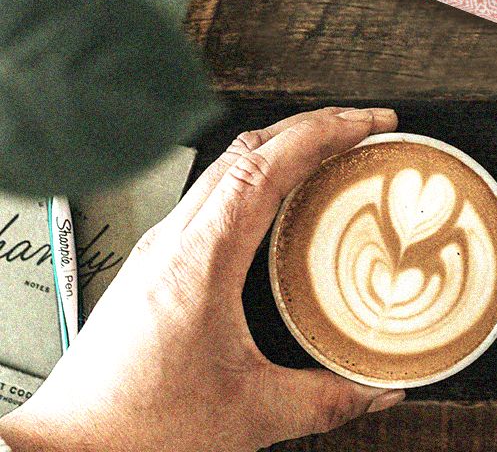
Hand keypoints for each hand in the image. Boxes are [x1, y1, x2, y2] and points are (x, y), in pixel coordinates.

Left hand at [0, 107, 403, 451]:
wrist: (69, 449)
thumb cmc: (137, 428)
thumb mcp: (251, 414)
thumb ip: (326, 400)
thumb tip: (379, 389)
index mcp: (201, 258)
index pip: (267, 165)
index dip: (323, 133)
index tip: (366, 123)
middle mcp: (176, 238)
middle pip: (249, 147)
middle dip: (312, 125)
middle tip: (361, 126)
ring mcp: (161, 244)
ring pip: (227, 164)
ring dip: (283, 145)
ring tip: (329, 151)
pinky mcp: (155, 260)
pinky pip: (213, 192)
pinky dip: (257, 174)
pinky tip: (279, 199)